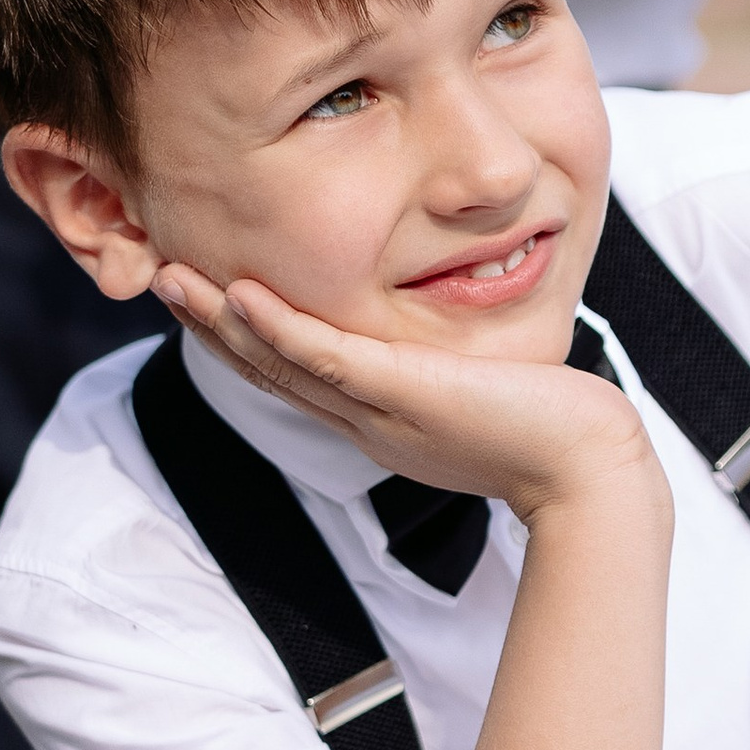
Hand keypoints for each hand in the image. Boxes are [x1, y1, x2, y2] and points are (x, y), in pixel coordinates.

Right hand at [154, 262, 664, 532]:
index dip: (243, 336)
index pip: (294, 373)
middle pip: (268, 368)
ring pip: (282, 363)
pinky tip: (241, 294)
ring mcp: (380, 410)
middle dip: (209, 325)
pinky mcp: (406, 395)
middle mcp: (365, 420)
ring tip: (173, 279)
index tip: (207, 296)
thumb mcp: (480, 396)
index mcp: (378, 419)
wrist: (590, 473)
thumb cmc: (552, 429)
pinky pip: (329, 358)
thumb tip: (445, 350)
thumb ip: (446, 375)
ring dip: (222, 321)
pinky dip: (281, 328)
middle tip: (159, 277)